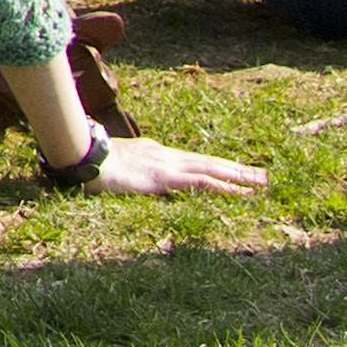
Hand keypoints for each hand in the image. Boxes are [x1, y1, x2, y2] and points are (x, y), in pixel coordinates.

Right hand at [84, 135, 268, 199]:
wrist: (84, 158)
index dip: (216, 166)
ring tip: (262, 182)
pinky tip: (240, 192)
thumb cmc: (94, 164)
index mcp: (156, 154)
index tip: (234, 170)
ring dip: (238, 176)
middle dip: (236, 169)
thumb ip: (131, 170)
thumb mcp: (118, 167)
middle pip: (209, 162)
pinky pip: (201, 182)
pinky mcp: (166, 178)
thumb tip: (135, 178)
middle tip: (262, 175)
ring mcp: (168, 165)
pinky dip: (223, 186)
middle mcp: (167, 156)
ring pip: (211, 169)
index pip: (193, 160)